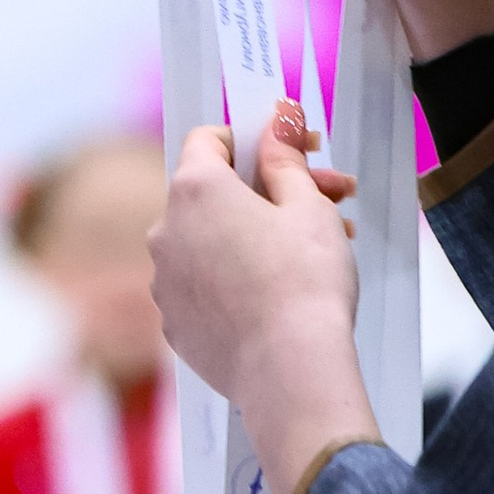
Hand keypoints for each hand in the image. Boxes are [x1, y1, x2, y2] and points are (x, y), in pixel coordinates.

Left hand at [148, 111, 377, 493]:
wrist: (291, 373)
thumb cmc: (304, 281)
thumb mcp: (307, 205)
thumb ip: (285, 157)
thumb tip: (277, 120)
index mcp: (194, 189)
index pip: (209, 140)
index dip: (252, 141)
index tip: (291, 152)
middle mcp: (166, 230)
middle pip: (216, 194)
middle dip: (270, 193)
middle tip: (328, 201)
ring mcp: (165, 282)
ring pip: (211, 244)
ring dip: (255, 239)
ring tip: (316, 254)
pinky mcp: (175, 326)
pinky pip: (205, 289)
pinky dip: (235, 283)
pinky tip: (279, 294)